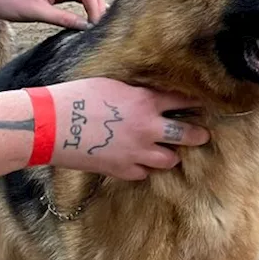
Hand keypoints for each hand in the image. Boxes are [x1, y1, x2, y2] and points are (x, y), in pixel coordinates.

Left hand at [0, 0, 106, 30]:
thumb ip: (63, 19)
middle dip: (99, 8)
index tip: (97, 27)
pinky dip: (84, 8)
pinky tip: (84, 21)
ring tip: (96, 26)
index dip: (97, 10)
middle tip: (101, 28)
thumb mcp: (37, 13)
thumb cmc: (8, 1)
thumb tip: (85, 27)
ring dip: (93, 8)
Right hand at [0, 78, 210, 182]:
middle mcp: (149, 127)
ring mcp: (137, 151)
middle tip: (202, 135)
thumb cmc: (77, 97)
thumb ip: (136, 93)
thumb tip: (148, 94)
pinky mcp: (121, 169)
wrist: (52, 124)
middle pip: (187, 135)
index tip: (206, 105)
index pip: (184, 101)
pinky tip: (140, 163)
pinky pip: (143, 174)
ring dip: (170, 155)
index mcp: (147, 101)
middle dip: (198, 135)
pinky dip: (144, 169)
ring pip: (169, 160)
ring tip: (169, 152)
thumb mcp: (113, 85)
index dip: (197, 104)